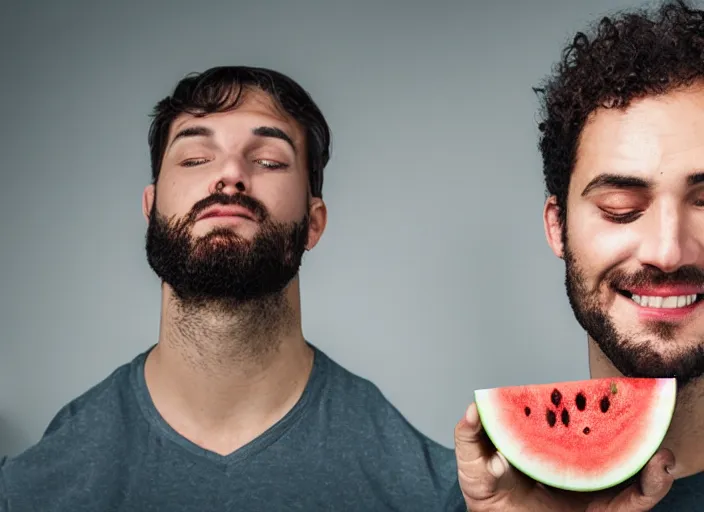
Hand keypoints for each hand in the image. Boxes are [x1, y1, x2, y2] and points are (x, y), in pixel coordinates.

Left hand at [454, 402, 674, 510]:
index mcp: (553, 449)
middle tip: (645, 415)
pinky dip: (649, 488)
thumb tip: (474, 408)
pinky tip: (657, 471)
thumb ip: (471, 436)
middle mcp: (576, 466)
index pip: (579, 425)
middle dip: (635, 432)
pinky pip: (632, 503)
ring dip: (652, 463)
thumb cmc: (488, 492)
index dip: (598, 409)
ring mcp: (590, 491)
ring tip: (661, 454)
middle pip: (613, 446)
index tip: (614, 394)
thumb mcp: (474, 463)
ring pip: (631, 474)